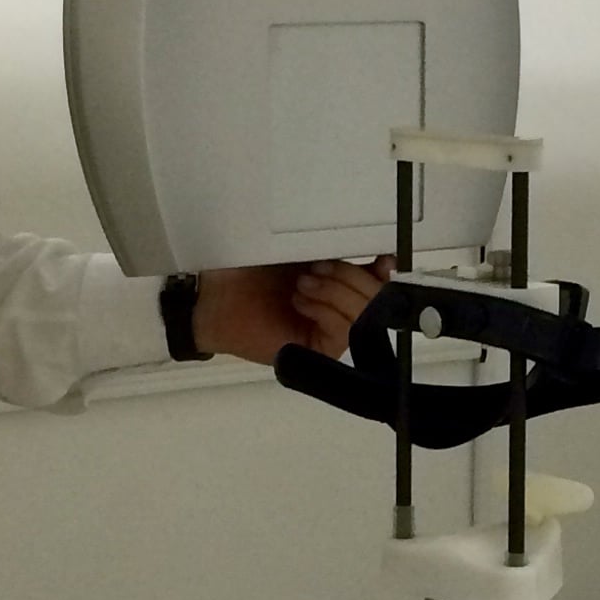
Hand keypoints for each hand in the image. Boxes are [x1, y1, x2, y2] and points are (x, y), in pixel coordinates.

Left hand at [194, 259, 389, 366]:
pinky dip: (326, 311)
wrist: (214, 297)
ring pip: (362, 317)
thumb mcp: (295, 249)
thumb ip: (332, 248)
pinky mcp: (318, 351)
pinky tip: (300, 300)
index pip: (379, 281)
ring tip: (302, 282)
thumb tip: (375, 251)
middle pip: (377, 300)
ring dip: (336, 293)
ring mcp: (330, 331)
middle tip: (318, 265)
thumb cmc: (248, 270)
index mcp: (340, 281)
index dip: (385, 270)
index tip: (381, 257)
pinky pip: (342, 332)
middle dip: (352, 277)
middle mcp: (339, 307)